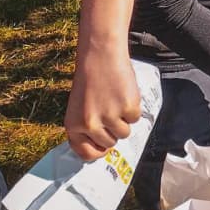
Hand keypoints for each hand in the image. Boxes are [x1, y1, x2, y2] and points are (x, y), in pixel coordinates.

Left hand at [66, 40, 141, 159]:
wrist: (100, 56)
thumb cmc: (90, 80)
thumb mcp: (78, 107)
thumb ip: (85, 127)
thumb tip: (101, 147)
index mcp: (74, 125)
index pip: (86, 153)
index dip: (98, 150)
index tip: (104, 144)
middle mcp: (90, 124)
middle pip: (110, 143)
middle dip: (112, 130)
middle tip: (110, 111)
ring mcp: (110, 117)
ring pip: (124, 133)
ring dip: (124, 120)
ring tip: (115, 101)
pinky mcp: (128, 108)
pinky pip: (136, 119)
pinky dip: (133, 108)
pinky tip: (123, 94)